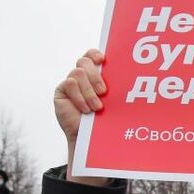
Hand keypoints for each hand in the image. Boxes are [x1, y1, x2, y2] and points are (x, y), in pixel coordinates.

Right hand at [55, 49, 109, 184]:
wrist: (88, 139)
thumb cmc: (104, 120)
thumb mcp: (111, 102)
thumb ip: (114, 88)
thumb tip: (132, 77)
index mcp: (95, 74)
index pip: (92, 55)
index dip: (95, 53)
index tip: (103, 60)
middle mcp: (82, 76)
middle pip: (85, 62)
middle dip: (95, 76)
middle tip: (104, 92)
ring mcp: (70, 82)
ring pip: (78, 73)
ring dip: (89, 91)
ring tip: (96, 107)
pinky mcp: (61, 91)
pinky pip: (70, 84)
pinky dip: (80, 97)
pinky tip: (86, 109)